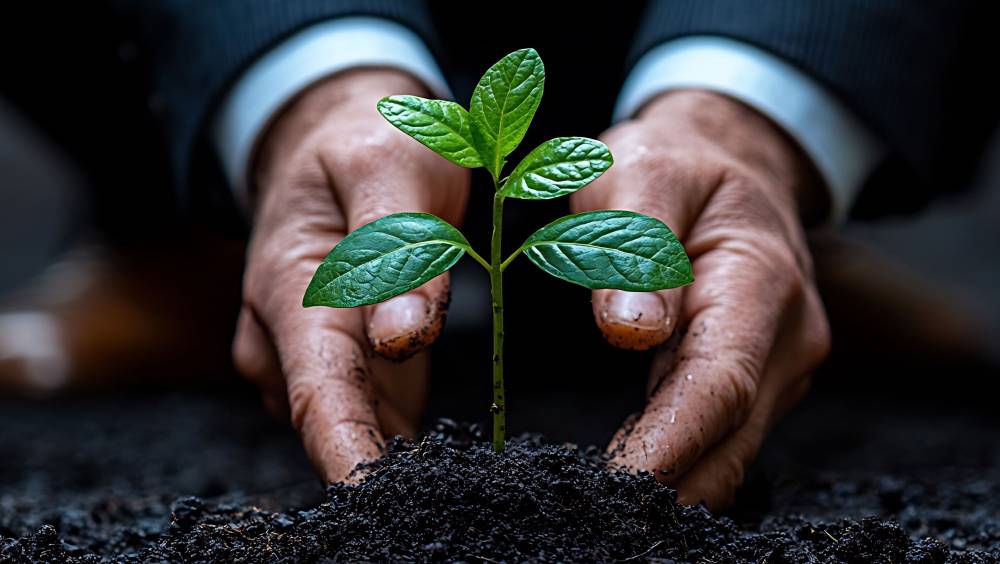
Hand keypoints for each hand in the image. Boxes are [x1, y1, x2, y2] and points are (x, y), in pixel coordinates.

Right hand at [232, 69, 467, 481]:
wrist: (335, 137)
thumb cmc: (366, 141)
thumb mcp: (389, 170)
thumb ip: (396, 250)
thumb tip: (401, 337)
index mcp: (290, 289)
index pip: (317, 392)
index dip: (346, 455)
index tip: (380, 505)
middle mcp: (285, 336)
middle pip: (331, 421)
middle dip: (381, 467)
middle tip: (458, 497)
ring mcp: (310, 353)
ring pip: (351, 423)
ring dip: (396, 455)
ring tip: (462, 480)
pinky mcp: (343, 360)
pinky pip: (369, 412)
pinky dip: (400, 435)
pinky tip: (444, 456)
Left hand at [573, 90, 830, 509]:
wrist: (729, 161)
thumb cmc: (678, 165)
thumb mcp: (642, 174)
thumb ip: (637, 243)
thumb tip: (629, 331)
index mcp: (761, 281)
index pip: (719, 384)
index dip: (669, 443)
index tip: (617, 485)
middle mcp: (787, 336)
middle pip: (731, 435)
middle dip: (668, 484)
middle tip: (590, 513)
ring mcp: (780, 364)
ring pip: (732, 448)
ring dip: (675, 483)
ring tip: (601, 506)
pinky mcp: (760, 379)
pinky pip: (723, 435)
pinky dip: (683, 464)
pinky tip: (636, 479)